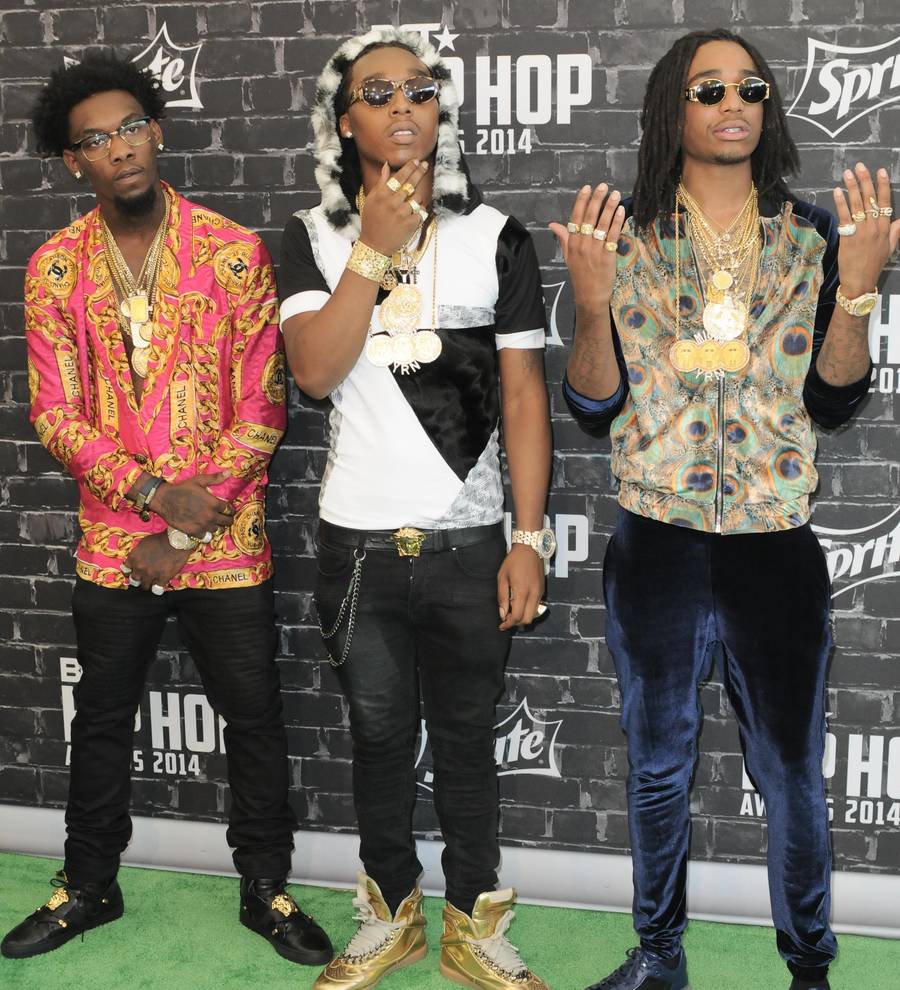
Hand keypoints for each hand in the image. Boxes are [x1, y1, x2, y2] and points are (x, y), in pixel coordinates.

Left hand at [122, 532, 191, 590]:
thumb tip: (137, 558)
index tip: (134, 572)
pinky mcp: (162, 578)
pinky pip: (157, 590)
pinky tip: (160, 586)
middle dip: (138, 579)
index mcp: (134, 558)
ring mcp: (151, 574)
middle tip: (144, 577)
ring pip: (145, 586)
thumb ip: (138, 553)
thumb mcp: (144, 543)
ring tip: (153, 582)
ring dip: (148, 584)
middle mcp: (140, 568)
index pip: (125, 570)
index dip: (130, 572)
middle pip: (134, 580)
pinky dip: (158, 589)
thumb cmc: (161, 539)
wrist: (176, 540)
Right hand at [152, 472, 233, 536]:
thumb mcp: (199, 480)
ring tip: (213, 521)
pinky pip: (206, 536)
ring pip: (217, 529)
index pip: (230, 510)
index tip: (228, 509)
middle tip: (224, 516)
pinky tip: (203, 527)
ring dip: (217, 526)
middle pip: (227, 522)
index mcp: (214, 503)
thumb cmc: (182, 488)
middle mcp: (210, 516)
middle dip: (227, 518)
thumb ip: (215, 478)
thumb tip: (229, 472)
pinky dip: (206, 533)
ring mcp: (202, 525)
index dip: (231, 509)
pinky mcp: (193, 532)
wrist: (164, 499)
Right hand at [360, 159, 430, 256]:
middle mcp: (392, 202)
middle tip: (425, 165)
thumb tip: (387, 165)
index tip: (417, 161)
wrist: (375, 245)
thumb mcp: (372, 200)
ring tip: (409, 206)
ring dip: (416, 199)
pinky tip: (412, 217)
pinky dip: (419, 213)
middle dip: (419, 172)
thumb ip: (381, 182)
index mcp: (382, 195)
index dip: (410, 168)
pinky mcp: (411, 224)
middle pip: (411, 184)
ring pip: (417, 198)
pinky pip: (421, 212)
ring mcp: (402, 213)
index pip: (399, 177)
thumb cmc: (372, 221)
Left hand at [497, 544, 545, 629]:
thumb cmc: (513, 561)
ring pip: (533, 614)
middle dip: (516, 623)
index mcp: (522, 592)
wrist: (530, 548)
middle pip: (527, 619)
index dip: (508, 623)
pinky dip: (528, 610)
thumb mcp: (502, 577)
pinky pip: (536, 606)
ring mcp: (540, 592)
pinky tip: (519, 604)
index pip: (517, 616)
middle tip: (506, 618)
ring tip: (512, 611)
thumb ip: (502, 597)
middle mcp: (534, 594)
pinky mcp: (542, 590)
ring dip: (522, 617)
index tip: (501, 625)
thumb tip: (502, 613)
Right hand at [549, 183, 626, 312]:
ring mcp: (594, 251)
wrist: (589, 296)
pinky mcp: (607, 257)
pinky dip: (617, 222)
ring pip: (602, 224)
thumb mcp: (568, 256)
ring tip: (615, 194)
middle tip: (603, 185)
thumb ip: (563, 238)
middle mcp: (582, 245)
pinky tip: (621, 211)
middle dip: (596, 199)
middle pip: (589, 218)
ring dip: (609, 207)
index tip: (587, 188)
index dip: (582, 201)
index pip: (575, 217)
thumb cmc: (580, 275)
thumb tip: (553, 225)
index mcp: (572, 243)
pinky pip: (612, 236)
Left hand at [833, 163, 899, 296]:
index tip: (880, 171)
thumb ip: (896, 231)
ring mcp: (861, 231)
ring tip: (847, 173)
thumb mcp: (890, 247)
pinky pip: (844, 216)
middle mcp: (875, 226)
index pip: (886, 201)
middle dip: (865, 180)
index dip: (883, 185)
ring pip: (857, 204)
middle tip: (859, 166)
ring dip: (851, 186)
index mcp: (886, 228)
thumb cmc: (874, 265)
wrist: (860, 281)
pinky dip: (840, 202)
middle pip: (870, 199)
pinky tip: (837, 191)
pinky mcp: (847, 236)